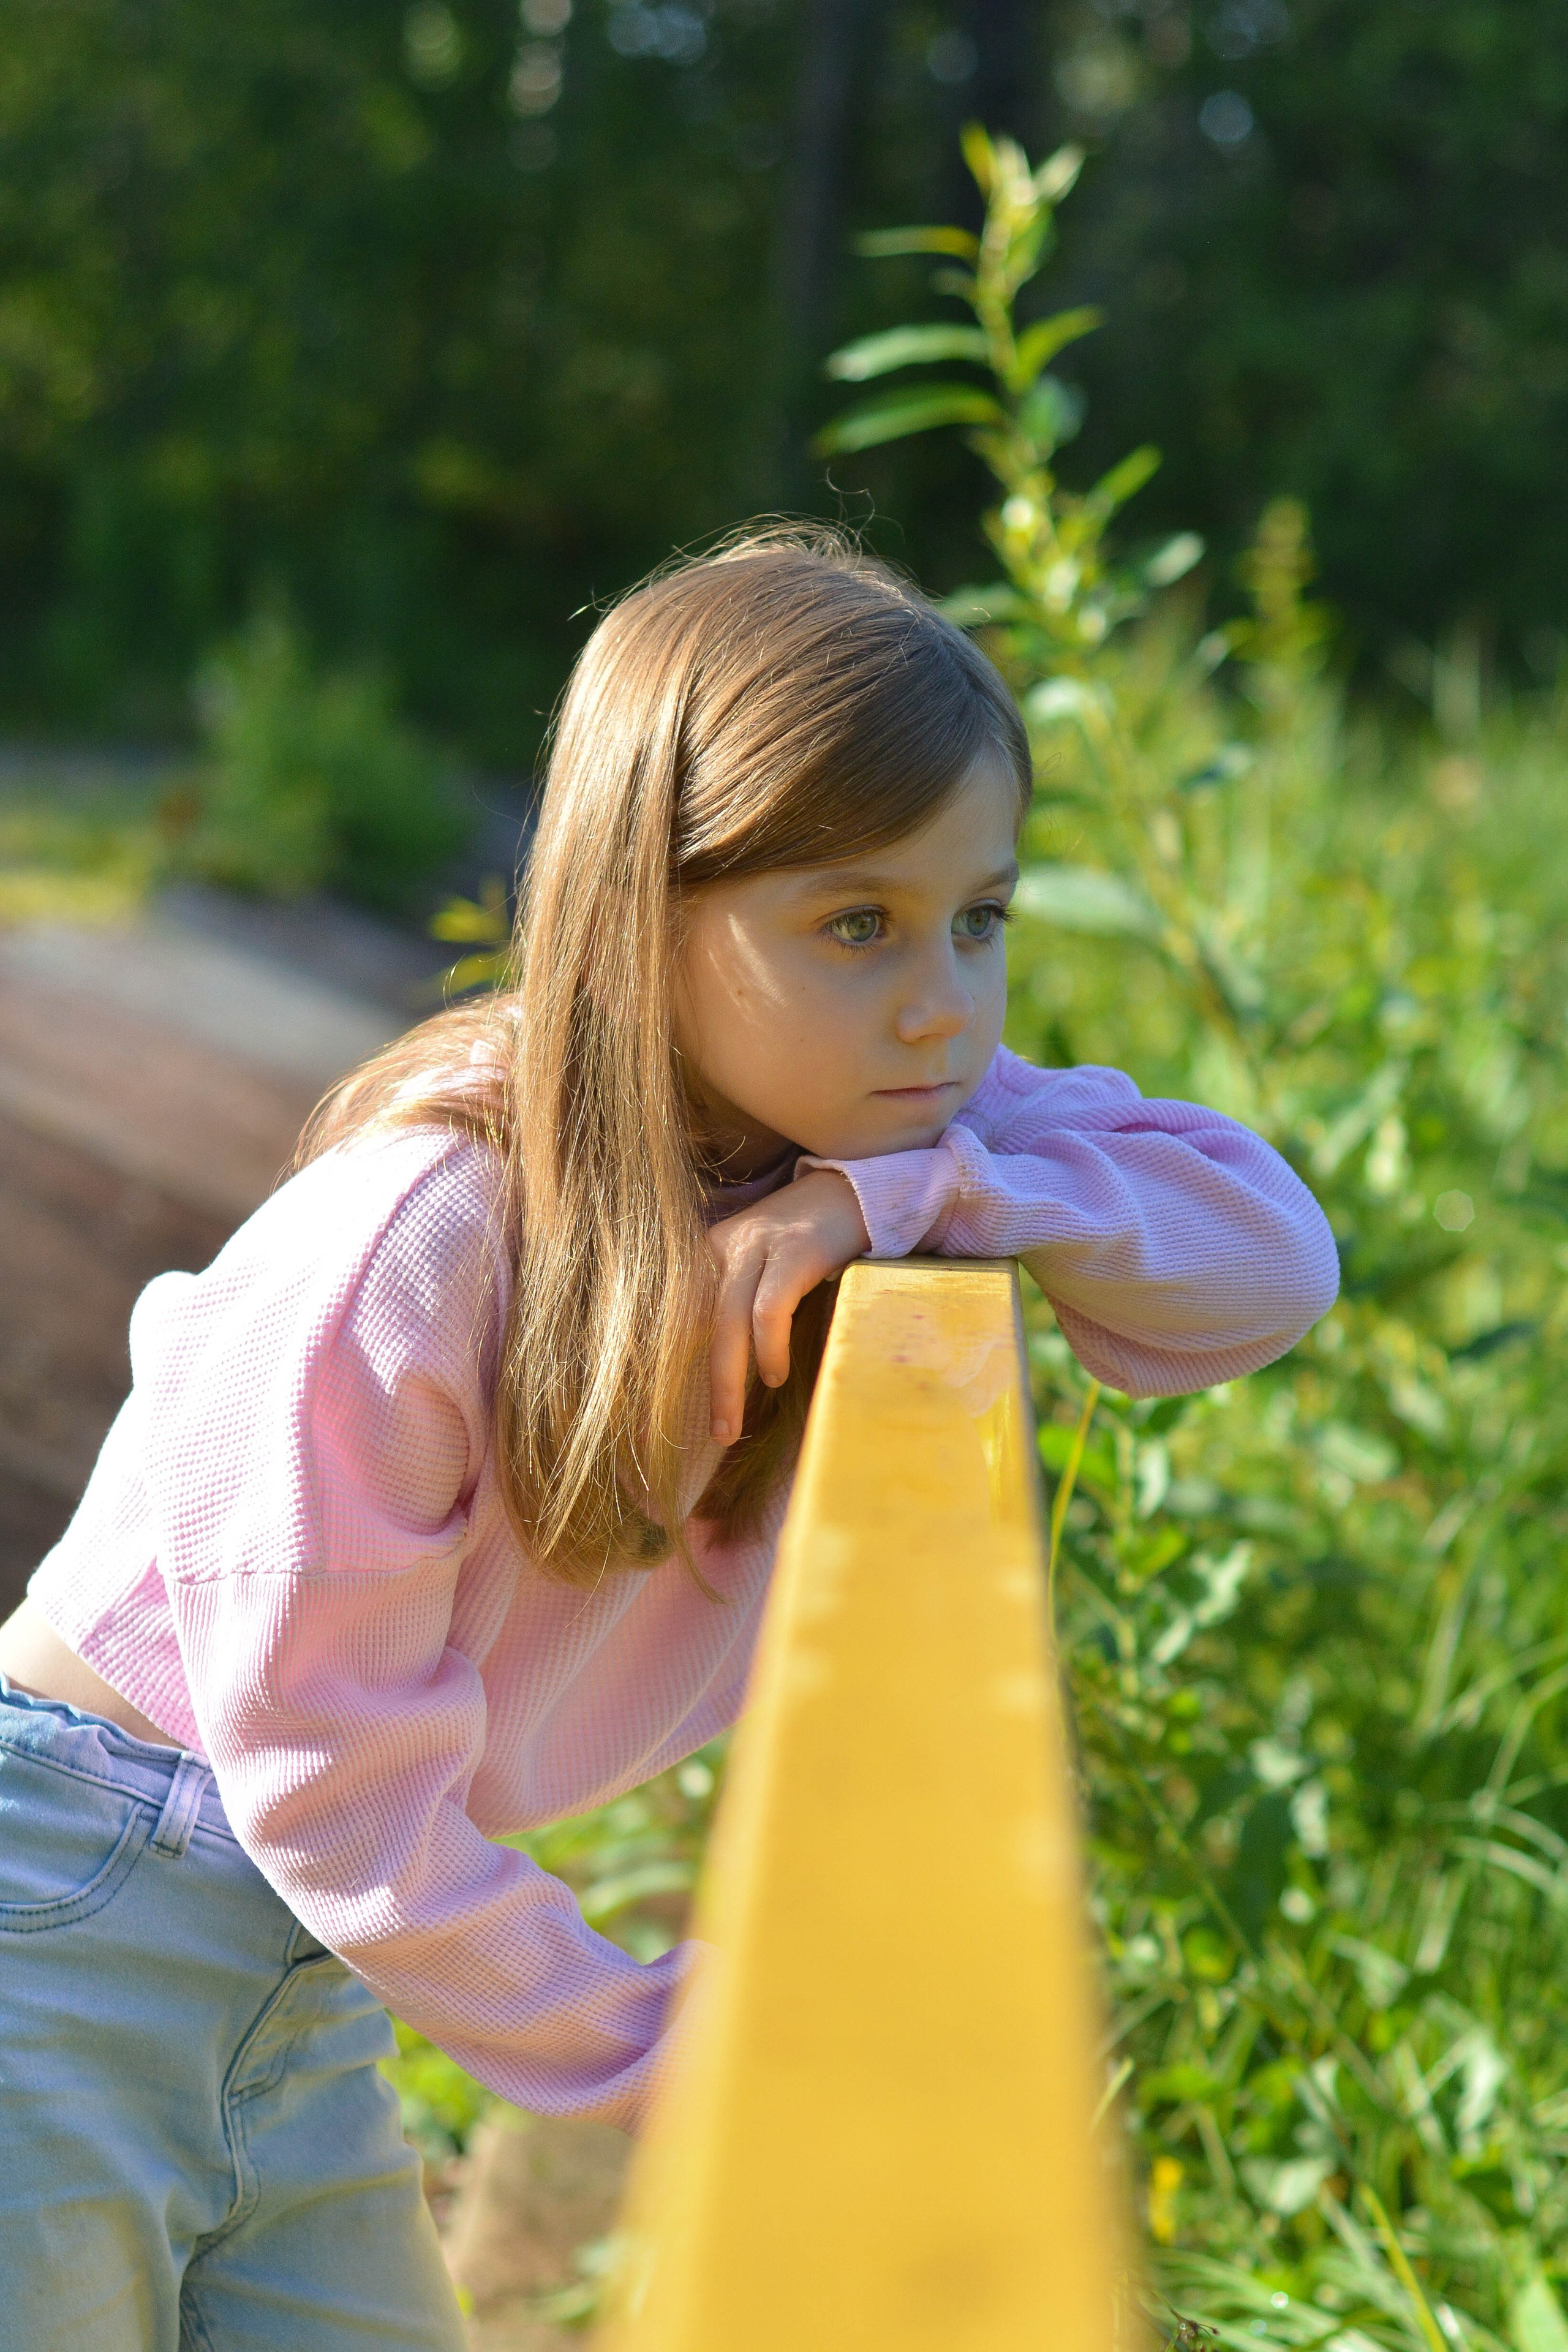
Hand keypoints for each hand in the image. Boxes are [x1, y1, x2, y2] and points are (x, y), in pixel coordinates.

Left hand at [705, 1170, 870, 1444]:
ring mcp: (760, 1244)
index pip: (683, 1316)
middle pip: (703, 1324)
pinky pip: (770, 1309)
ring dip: (729, 1381)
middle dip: (708, 1385)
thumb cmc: (815, 1240)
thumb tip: (728, 1371)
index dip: (678, 1366)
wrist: (861, 1190)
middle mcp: (727, 1245)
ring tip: (736, 1422)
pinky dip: (769, 1347)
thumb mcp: (765, 1266)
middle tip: (716, 1433)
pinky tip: (775, 1374)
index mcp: (713, 1251)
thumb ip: (741, 1304)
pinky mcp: (795, 1250)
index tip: (683, 1413)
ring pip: (730, 1322)